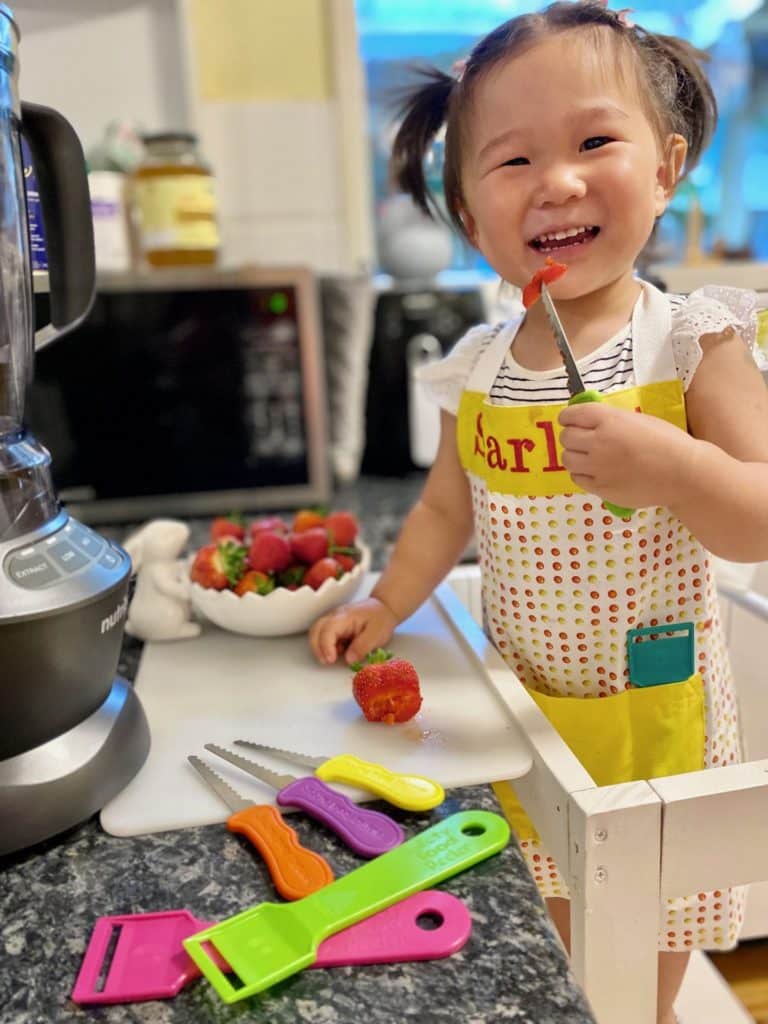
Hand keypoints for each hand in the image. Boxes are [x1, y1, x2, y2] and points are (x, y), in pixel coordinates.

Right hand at [308, 597, 398, 665]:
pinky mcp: (334, 625)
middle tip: (327, 662)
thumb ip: (362, 647)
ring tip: (332, 658)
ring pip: (316, 632)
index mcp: (345, 616)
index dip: (326, 646)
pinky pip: (323, 635)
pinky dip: (326, 646)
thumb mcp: (377, 634)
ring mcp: (333, 619)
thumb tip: (348, 659)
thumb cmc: (381, 619)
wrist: (384, 607)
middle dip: (317, 648)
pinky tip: (338, 652)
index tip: (331, 660)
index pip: (328, 629)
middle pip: (315, 629)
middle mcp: (335, 616)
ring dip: (320, 647)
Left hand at [558, 402, 697, 510]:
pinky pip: (578, 479)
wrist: (683, 473)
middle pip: (566, 438)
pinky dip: (583, 475)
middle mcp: (598, 442)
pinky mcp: (601, 488)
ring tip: (589, 458)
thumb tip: (588, 422)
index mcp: (608, 420)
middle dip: (572, 438)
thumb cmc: (666, 442)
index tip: (571, 421)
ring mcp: (598, 467)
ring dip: (575, 457)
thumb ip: (610, 420)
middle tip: (583, 441)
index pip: (571, 415)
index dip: (568, 418)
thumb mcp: (637, 420)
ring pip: (567, 459)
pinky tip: (597, 473)